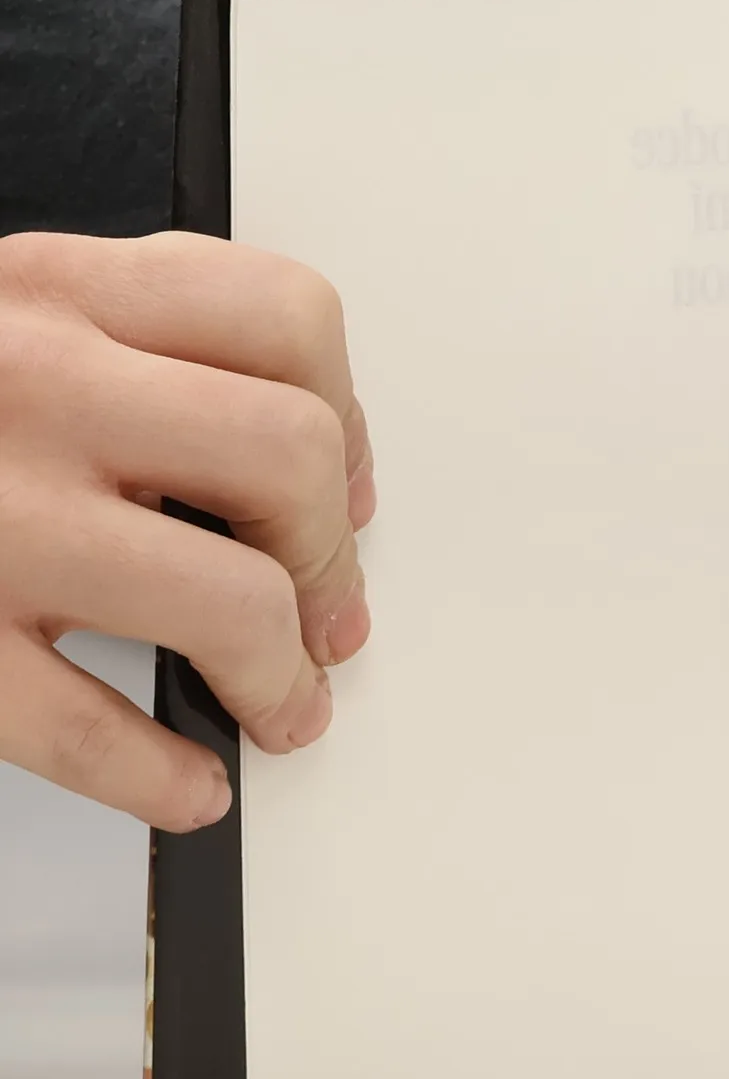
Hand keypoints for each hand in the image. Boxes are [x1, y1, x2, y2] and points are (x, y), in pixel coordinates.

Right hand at [0, 231, 373, 830]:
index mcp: (51, 294)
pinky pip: (83, 728)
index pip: (286, 320)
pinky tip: (188, 784)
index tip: (340, 494)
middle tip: (323, 613)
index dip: (345, 422)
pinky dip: (162, 776)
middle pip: (287, 457)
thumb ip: (144, 356)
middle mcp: (22, 387)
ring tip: (280, 702)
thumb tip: (325, 479)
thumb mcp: (5, 323)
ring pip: (226, 595)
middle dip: (327, 556)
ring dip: (282, 674)